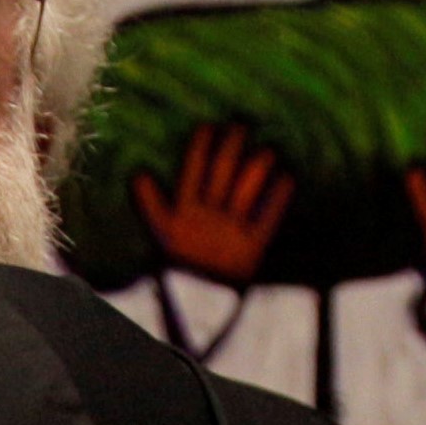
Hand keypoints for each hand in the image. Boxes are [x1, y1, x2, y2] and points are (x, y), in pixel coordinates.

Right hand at [132, 122, 293, 285]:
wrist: (200, 299)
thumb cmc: (182, 259)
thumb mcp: (162, 232)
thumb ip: (150, 203)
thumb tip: (138, 175)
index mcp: (185, 212)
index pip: (192, 171)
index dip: (201, 147)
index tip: (209, 126)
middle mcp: (208, 217)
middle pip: (221, 173)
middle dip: (231, 146)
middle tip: (241, 126)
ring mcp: (231, 231)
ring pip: (245, 192)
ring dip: (257, 168)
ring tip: (266, 150)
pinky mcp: (253, 246)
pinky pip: (268, 217)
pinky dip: (278, 198)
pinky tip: (288, 178)